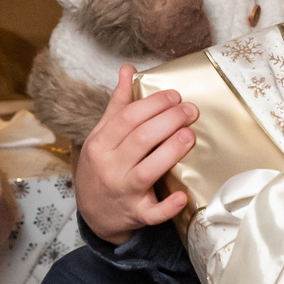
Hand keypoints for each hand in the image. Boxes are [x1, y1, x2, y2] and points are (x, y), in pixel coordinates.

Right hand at [74, 71, 198, 243]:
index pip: (127, 118)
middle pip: (140, 139)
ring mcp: (124, 192)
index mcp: (100, 145)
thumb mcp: (102, 136)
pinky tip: (183, 195)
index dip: (153, 104)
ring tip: (190, 134)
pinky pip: (153, 212)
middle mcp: (110, 168)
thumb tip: (128, 70)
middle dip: (168, 121)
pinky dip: (168, 206)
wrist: (94, 213)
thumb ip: (118, 105)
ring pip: (148, 170)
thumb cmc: (101, 167)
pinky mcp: (137, 214)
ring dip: (171, 151)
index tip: (174, 95)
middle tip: (190, 110)